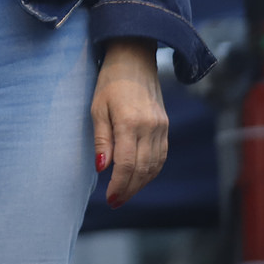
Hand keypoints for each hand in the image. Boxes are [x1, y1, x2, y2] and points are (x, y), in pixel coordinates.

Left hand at [93, 38, 167, 206]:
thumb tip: (102, 168)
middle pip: (142, 169)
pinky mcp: (166, 127)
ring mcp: (161, 128)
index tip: (110, 198)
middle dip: (129, 189)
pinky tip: (139, 177)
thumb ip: (101, 139)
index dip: (119, 184)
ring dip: (141, 183)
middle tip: (116, 202)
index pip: (127, 163)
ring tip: (125, 194)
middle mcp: (150, 128)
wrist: (134, 61)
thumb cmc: (109, 83)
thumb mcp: (97, 108)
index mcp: (130, 122)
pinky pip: (161, 156)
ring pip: (154, 165)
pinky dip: (151, 171)